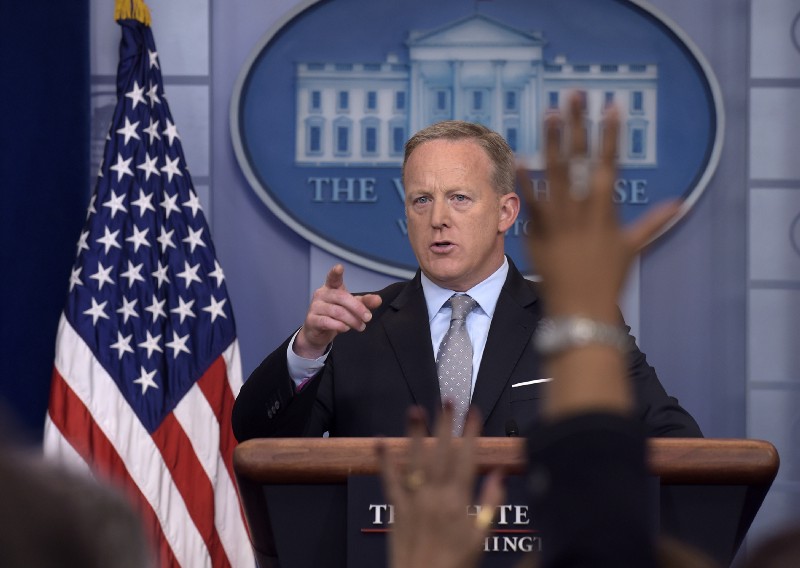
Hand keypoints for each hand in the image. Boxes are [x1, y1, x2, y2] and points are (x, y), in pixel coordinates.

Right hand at [293, 264, 381, 357]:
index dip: (335, 272)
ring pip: (337, 311)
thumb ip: (364, 302)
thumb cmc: (335, 315)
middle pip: (341, 297)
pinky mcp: (312, 320)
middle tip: (368, 318)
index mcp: (331, 287)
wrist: (317, 332)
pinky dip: (339, 326)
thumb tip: (378, 299)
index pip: (333, 278)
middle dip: (358, 308)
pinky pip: (327, 322)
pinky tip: (346, 328)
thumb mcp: (352, 307)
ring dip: (352, 320)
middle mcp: (321, 294)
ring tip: (361, 326)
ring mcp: (315, 306)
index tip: (339, 267)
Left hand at [378, 405, 504, 567]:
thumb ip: (491, 503)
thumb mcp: (481, 537)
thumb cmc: (456, 564)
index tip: (474, 411)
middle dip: (445, 424)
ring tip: (415, 409)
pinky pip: (389, 480)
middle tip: (447, 400)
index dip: (471, 433)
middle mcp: (435, 495)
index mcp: (458, 500)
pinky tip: (380, 442)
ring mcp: (413, 500)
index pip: (466, 458)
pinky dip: (384, 461)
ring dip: (415, 433)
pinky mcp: (396, 508)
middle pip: (441, 452)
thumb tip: (499, 473)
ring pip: (415, 460)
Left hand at [517, 92, 679, 322]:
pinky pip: (532, 203)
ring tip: (548, 113)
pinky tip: (518, 156)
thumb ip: (653, 222)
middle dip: (578, 125)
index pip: (611, 165)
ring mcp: (561, 223)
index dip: (612, 134)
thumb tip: (681, 204)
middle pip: (580, 161)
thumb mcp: (632, 249)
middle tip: (574, 95)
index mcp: (607, 213)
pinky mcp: (540, 234)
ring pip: (555, 176)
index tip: (613, 105)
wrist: (581, 310)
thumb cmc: (607, 280)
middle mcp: (584, 213)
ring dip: (552, 143)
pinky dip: (526, 181)